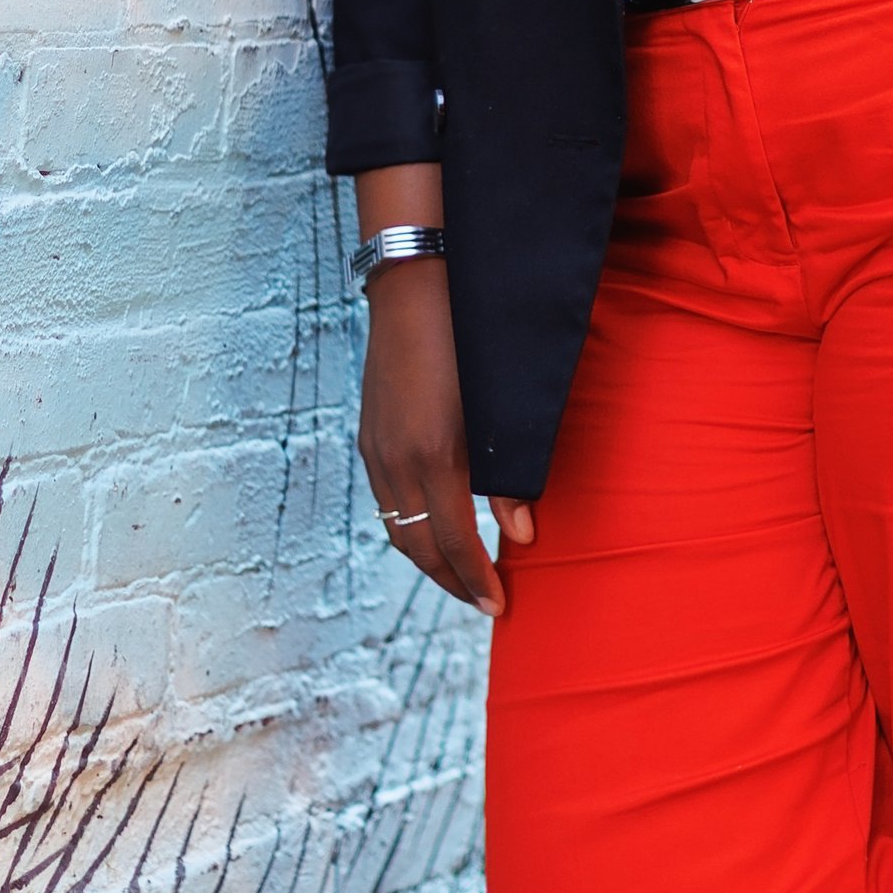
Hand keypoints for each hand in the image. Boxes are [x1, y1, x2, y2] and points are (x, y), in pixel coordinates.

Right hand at [356, 240, 535, 616]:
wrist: (416, 285)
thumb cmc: (472, 341)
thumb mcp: (501, 407)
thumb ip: (511, 475)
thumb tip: (522, 536)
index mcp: (433, 456)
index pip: (453, 542)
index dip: (477, 580)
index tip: (500, 606)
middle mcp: (395, 461)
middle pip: (418, 547)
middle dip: (452, 581)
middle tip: (485, 602)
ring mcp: (376, 448)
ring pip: (396, 527)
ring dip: (429, 558)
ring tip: (462, 574)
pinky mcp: (370, 435)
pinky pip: (386, 501)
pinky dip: (410, 526)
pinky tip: (433, 526)